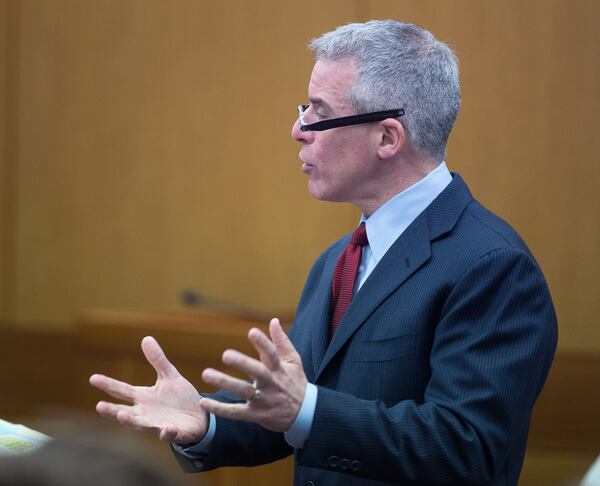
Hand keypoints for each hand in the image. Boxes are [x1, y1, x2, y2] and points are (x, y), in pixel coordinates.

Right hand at [89, 336, 206, 442]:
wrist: (199, 416)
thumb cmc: (180, 397)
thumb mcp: (169, 376)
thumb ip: (158, 360)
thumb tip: (146, 338)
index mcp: (143, 397)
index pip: (122, 390)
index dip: (108, 384)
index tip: (93, 378)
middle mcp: (146, 412)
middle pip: (125, 411)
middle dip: (112, 410)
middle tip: (99, 406)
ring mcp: (157, 424)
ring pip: (141, 425)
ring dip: (131, 421)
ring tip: (121, 415)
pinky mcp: (173, 432)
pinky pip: (168, 433)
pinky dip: (167, 432)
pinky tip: (168, 428)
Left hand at [200, 318, 306, 431]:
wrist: (305, 414)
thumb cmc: (295, 382)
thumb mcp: (293, 361)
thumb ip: (282, 341)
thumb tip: (273, 320)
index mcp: (279, 368)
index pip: (272, 353)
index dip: (262, 343)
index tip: (251, 332)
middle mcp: (271, 383)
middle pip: (257, 372)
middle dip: (242, 363)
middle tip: (225, 354)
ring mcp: (264, 400)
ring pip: (244, 391)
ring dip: (225, 382)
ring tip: (206, 373)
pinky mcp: (256, 415)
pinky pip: (236, 413)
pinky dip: (220, 409)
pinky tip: (204, 403)